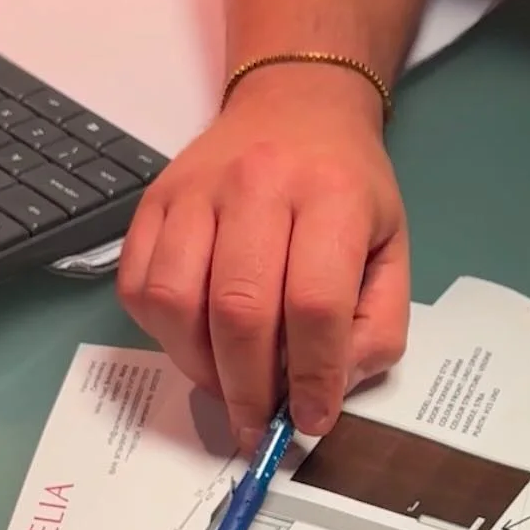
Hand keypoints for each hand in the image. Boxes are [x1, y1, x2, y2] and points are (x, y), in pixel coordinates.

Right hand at [118, 65, 408, 447]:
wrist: (296, 104)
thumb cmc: (347, 188)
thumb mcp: (392, 251)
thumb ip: (376, 327)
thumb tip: (330, 391)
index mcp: (332, 197)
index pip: (314, 305)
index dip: (310, 377)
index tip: (309, 419)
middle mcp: (257, 184)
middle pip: (239, 310)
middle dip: (248, 388)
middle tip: (256, 424)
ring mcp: (195, 190)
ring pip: (175, 300)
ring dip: (199, 366)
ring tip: (226, 385)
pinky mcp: (152, 200)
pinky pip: (136, 285)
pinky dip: (160, 332)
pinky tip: (194, 342)